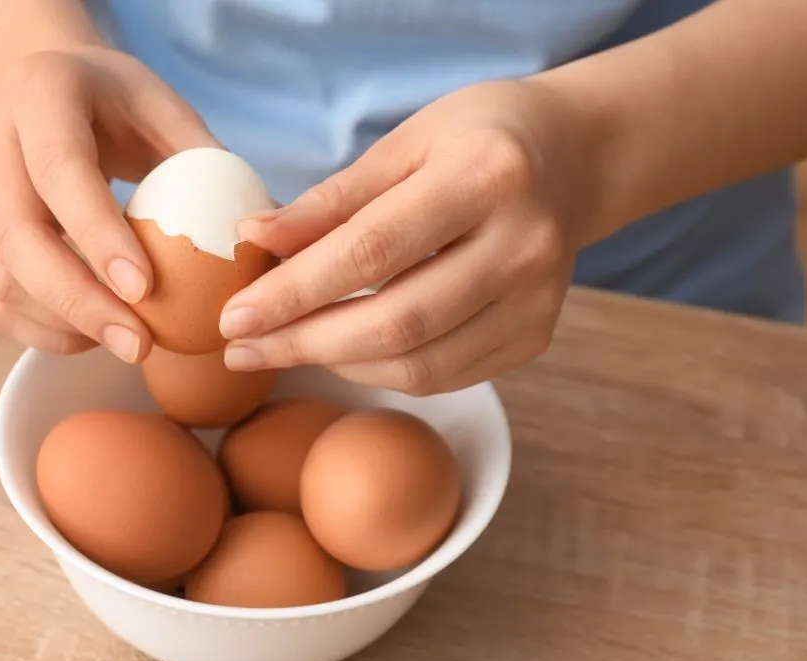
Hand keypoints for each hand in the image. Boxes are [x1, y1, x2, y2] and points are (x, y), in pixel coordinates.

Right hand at [0, 46, 218, 359]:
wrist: (31, 85)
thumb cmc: (111, 101)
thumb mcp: (161, 105)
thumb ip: (203, 157)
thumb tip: (262, 229)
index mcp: (40, 94)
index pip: (60, 170)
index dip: (97, 234)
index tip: (144, 288)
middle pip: (16, 236)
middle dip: (80, 301)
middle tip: (140, 345)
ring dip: (63, 325)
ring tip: (127, 346)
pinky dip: (43, 331)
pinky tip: (93, 337)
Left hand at [219, 80, 598, 394]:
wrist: (573, 158)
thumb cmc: (475, 139)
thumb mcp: (402, 144)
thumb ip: (330, 200)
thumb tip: (251, 238)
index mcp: (486, 177)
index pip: (372, 250)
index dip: (295, 292)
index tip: (233, 317)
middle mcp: (523, 245)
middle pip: (396, 322)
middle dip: (304, 342)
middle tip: (240, 349)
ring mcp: (538, 301)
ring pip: (419, 364)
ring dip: (336, 364)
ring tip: (280, 348)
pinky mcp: (537, 336)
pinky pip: (443, 375)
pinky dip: (381, 370)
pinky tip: (340, 351)